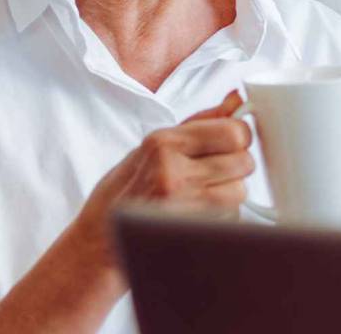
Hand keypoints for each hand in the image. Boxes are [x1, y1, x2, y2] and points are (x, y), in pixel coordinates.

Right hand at [0, 91, 255, 332]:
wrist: (97, 240)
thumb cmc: (124, 190)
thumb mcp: (154, 147)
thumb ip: (200, 122)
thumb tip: (236, 99)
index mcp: (164, 142)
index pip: (233, 132)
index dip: (240, 138)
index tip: (231, 144)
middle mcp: (172, 170)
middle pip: (243, 162)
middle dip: (236, 167)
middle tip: (215, 172)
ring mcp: (179, 203)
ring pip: (240, 191)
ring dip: (230, 195)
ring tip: (202, 196)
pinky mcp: (187, 230)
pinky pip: (230, 218)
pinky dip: (222, 218)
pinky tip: (196, 215)